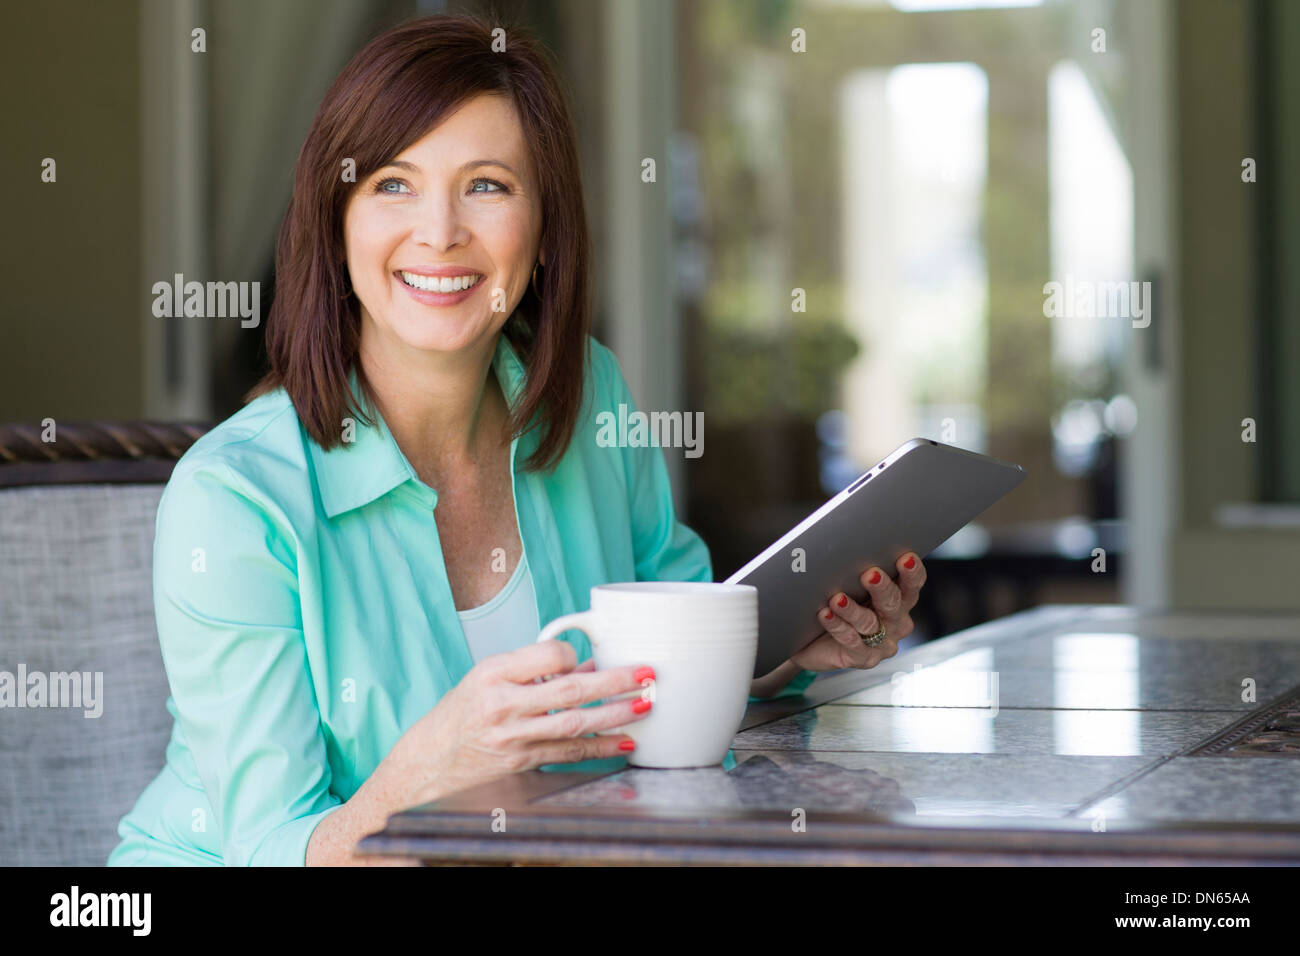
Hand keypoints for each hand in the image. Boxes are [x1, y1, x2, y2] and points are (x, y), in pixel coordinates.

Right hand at [382, 640, 653, 809]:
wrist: (430, 761)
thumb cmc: (461, 714)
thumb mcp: (487, 678)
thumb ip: (532, 670)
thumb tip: (586, 665)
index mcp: (493, 673)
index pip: (547, 654)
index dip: (574, 654)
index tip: (587, 657)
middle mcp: (503, 704)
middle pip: (571, 690)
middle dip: (615, 681)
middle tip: (646, 674)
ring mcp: (513, 736)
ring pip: (576, 723)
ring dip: (615, 714)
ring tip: (644, 705)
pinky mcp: (522, 762)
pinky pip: (569, 753)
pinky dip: (600, 748)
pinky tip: (624, 742)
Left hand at [790, 552, 926, 671]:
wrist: (812, 642)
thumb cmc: (835, 605)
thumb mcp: (849, 586)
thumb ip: (857, 572)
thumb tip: (849, 549)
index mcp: (900, 600)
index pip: (912, 585)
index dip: (912, 573)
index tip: (905, 558)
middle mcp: (896, 622)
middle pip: (894, 604)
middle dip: (882, 588)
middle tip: (869, 575)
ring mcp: (882, 643)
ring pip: (870, 623)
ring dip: (853, 610)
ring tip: (837, 598)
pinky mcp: (864, 658)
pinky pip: (851, 641)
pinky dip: (838, 626)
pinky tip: (826, 615)